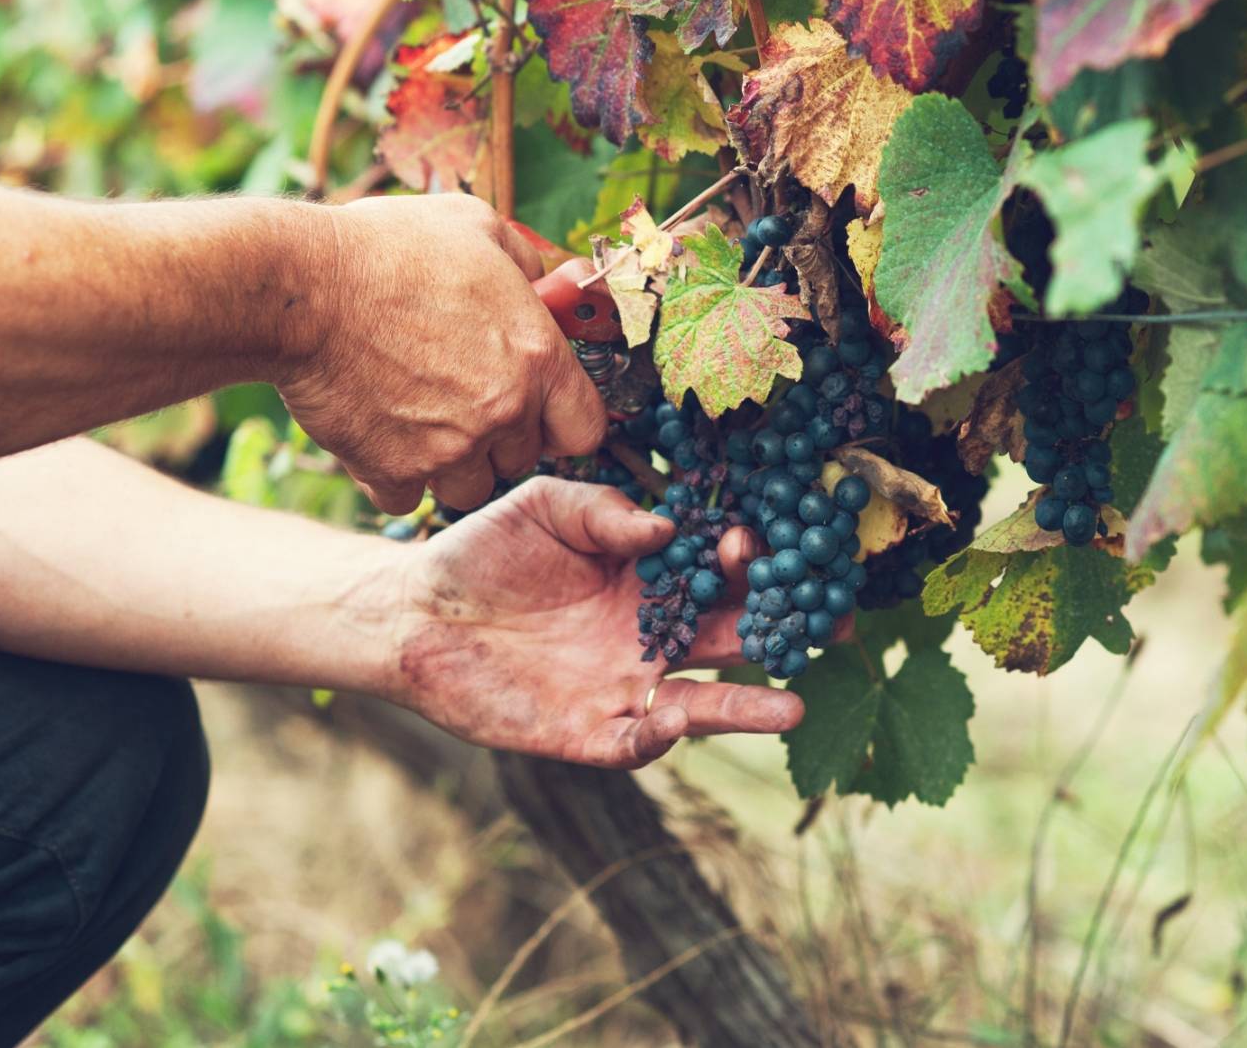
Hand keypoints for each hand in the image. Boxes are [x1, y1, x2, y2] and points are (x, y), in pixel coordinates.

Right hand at [283, 194, 607, 513]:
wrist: (303, 288)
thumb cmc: (388, 249)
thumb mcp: (476, 227)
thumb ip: (524, 263)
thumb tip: (543, 282)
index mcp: (538, 358)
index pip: (585, 428)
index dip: (562, 421)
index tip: (539, 412)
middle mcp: (503, 411)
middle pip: (522, 458)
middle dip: (498, 437)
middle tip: (459, 399)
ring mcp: (448, 449)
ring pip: (469, 488)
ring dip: (449, 465)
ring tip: (417, 419)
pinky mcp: (392, 470)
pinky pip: (406, 499)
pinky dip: (393, 477)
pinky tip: (379, 437)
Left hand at [378, 477, 803, 768]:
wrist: (414, 615)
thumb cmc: (483, 550)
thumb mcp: (546, 505)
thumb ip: (606, 513)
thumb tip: (666, 527)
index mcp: (648, 576)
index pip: (715, 571)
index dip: (743, 559)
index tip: (757, 543)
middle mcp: (649, 634)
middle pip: (729, 636)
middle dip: (780, 631)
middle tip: (833, 623)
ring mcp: (624, 686)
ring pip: (701, 700)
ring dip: (747, 705)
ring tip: (794, 701)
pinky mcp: (589, 732)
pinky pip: (638, 742)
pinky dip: (665, 735)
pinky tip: (685, 718)